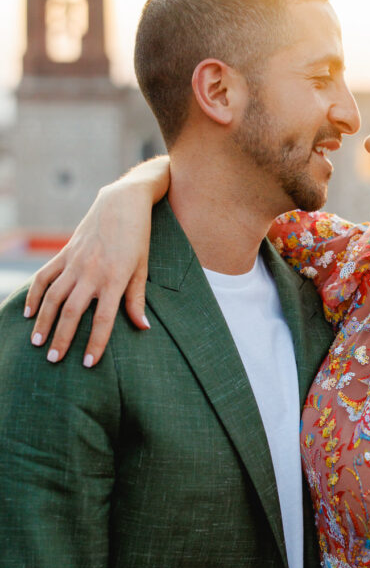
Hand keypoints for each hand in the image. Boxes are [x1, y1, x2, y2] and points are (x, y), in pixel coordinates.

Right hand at [25, 175, 159, 365]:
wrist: (122, 203)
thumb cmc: (138, 238)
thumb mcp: (143, 268)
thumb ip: (137, 299)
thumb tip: (143, 327)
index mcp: (114, 279)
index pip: (103, 320)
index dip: (95, 343)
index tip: (88, 364)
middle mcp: (91, 273)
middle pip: (71, 312)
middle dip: (61, 338)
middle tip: (53, 360)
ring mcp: (74, 262)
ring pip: (53, 297)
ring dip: (43, 321)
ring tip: (37, 343)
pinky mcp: (64, 253)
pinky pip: (45, 276)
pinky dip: (34, 294)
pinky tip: (29, 313)